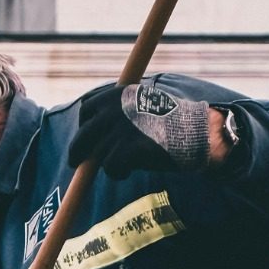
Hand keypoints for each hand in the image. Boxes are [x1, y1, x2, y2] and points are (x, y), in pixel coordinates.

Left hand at [69, 78, 221, 176]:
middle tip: (75, 162)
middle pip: (83, 135)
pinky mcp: (124, 150)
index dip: (85, 125)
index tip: (88, 135)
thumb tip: (99, 133)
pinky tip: (129, 171)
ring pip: (97, 155)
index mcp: (116, 95)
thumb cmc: (172, 121)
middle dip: (77, 150)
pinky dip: (117, 173)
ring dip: (108, 163)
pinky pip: (110, 168)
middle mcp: (112, 111)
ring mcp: (117, 131)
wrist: (193, 132)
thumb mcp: (142, 104)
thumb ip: (121, 112)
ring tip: (124, 166)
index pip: (87, 110)